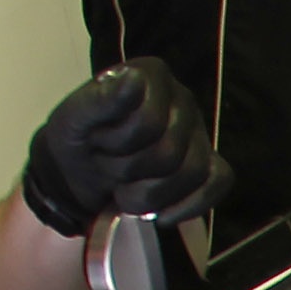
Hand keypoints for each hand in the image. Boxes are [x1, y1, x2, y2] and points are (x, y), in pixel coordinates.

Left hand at [20, 61, 229, 240]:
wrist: (77, 174)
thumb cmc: (78, 140)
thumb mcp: (74, 118)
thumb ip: (101, 99)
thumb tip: (134, 78)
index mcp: (151, 75)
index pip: (149, 122)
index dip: (117, 143)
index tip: (96, 138)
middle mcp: (182, 99)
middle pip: (169, 153)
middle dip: (127, 171)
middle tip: (106, 166)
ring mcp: (199, 133)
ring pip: (192, 173)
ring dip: (148, 195)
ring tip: (124, 191)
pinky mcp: (210, 165)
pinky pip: (216, 185)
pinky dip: (185, 206)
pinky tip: (160, 213)